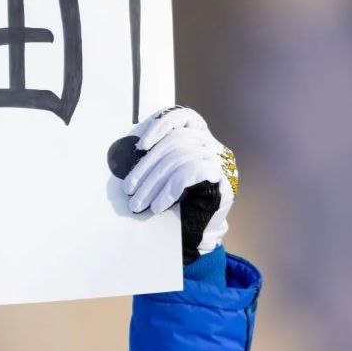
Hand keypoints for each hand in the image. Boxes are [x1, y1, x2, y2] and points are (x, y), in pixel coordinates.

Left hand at [114, 106, 237, 262]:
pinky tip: (158, 206)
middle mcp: (213, 145)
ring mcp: (221, 161)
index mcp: (199, 138)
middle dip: (146, 167)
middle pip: (175, 142)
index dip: (160, 125)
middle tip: (129, 190)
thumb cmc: (178, 204)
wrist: (200, 234)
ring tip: (138, 204)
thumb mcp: (164, 176)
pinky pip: (189, 175)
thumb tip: (126, 154)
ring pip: (180, 159)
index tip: (140, 146)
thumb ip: (155, 159)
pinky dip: (168, 191)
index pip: (183, 117)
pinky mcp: (224, 179)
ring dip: (152, 184)